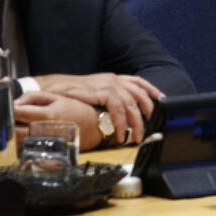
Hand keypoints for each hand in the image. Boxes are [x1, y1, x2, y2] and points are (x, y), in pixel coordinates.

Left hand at [14, 91, 103, 149]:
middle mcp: (44, 131)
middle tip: (14, 118)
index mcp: (46, 115)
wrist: (95, 127)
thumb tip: (15, 103)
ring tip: (22, 126)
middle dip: (11, 123)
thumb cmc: (77, 110)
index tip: (10, 107)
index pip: (16, 112)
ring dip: (16, 133)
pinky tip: (29, 136)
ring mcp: (45, 143)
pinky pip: (27, 149)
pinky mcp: (47, 151)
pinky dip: (23, 143)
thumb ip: (33, 97)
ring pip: (19, 141)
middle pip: (14, 129)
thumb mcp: (57, 97)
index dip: (10, 109)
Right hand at [32, 73, 162, 145]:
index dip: (151, 90)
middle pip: (140, 95)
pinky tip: (121, 133)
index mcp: (114, 78)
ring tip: (135, 137)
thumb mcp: (95, 91)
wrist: (54, 88)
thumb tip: (120, 111)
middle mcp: (115, 80)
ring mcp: (110, 85)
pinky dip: (122, 124)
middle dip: (147, 113)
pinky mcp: (104, 93)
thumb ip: (108, 97)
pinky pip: (119, 110)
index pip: (139, 82)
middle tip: (148, 127)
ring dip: (136, 124)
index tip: (161, 99)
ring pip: (132, 105)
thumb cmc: (72, 93)